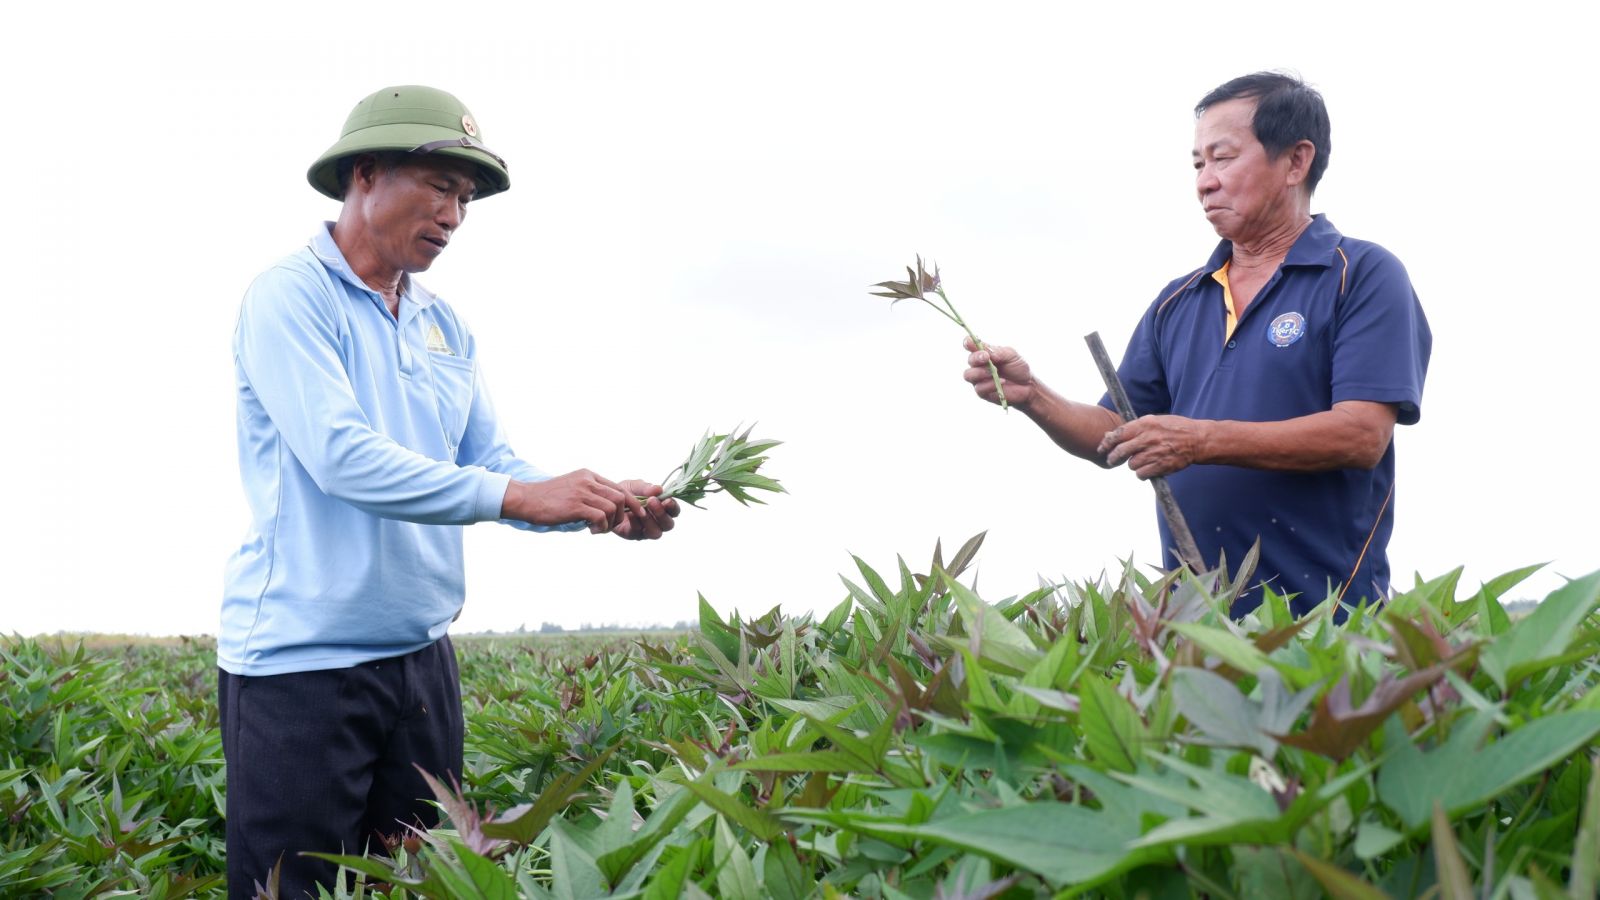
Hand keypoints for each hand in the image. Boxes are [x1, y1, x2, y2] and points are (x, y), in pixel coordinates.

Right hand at [502, 469, 646, 533]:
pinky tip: (591, 530)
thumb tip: (608, 508)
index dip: (632, 502)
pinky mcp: (575, 505)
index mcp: (589, 475)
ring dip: (610, 524)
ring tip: (597, 529)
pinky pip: (601, 517)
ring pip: (613, 508)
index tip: (637, 514)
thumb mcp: (572, 487)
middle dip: (622, 515)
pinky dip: (600, 527)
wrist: (526, 499)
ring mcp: (582, 492)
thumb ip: (589, 493)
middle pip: (620, 497)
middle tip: (610, 526)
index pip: (620, 487)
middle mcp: (588, 481)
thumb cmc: (548, 498)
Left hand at [612, 480, 679, 540]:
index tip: (666, 500)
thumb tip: (659, 489)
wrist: (607, 500)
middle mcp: (657, 521)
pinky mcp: (634, 535)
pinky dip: (636, 523)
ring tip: (641, 510)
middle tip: (651, 502)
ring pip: (656, 533)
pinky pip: (639, 534)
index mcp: (662, 507)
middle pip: (668, 525)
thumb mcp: (635, 486)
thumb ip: (646, 488)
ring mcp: (646, 530)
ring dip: (650, 521)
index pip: (674, 511)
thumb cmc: (625, 492)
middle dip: (661, 514)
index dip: (673, 507)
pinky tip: (629, 515)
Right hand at [962, 337, 1034, 408]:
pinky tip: (1002, 381)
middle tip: (986, 357)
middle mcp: (979, 365)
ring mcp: (979, 379)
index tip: (969, 342)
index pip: (971, 345)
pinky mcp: (983, 392)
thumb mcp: (1011, 355)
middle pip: (970, 360)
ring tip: (993, 371)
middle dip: (976, 358)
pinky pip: (980, 388)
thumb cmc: (1018, 368)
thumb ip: (998, 352)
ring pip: (969, 375)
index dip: (968, 343)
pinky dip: (990, 384)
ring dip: (979, 372)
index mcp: (984, 353)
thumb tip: (986, 352)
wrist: (1028, 385)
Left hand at [1098, 415, 1205, 478]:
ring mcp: (1154, 453)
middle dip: (1113, 458)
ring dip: (1133, 464)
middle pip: (1120, 452)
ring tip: (1142, 460)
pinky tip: (1147, 468)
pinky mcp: (1161, 466)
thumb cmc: (1174, 428)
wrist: (1197, 440)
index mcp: (1144, 424)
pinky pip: (1141, 474)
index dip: (1106, 443)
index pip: (1118, 434)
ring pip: (1131, 465)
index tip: (1101, 449)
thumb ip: (1134, 428)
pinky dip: (1142, 474)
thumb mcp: (1154, 421)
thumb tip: (1111, 435)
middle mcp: (1147, 438)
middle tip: (1112, 460)